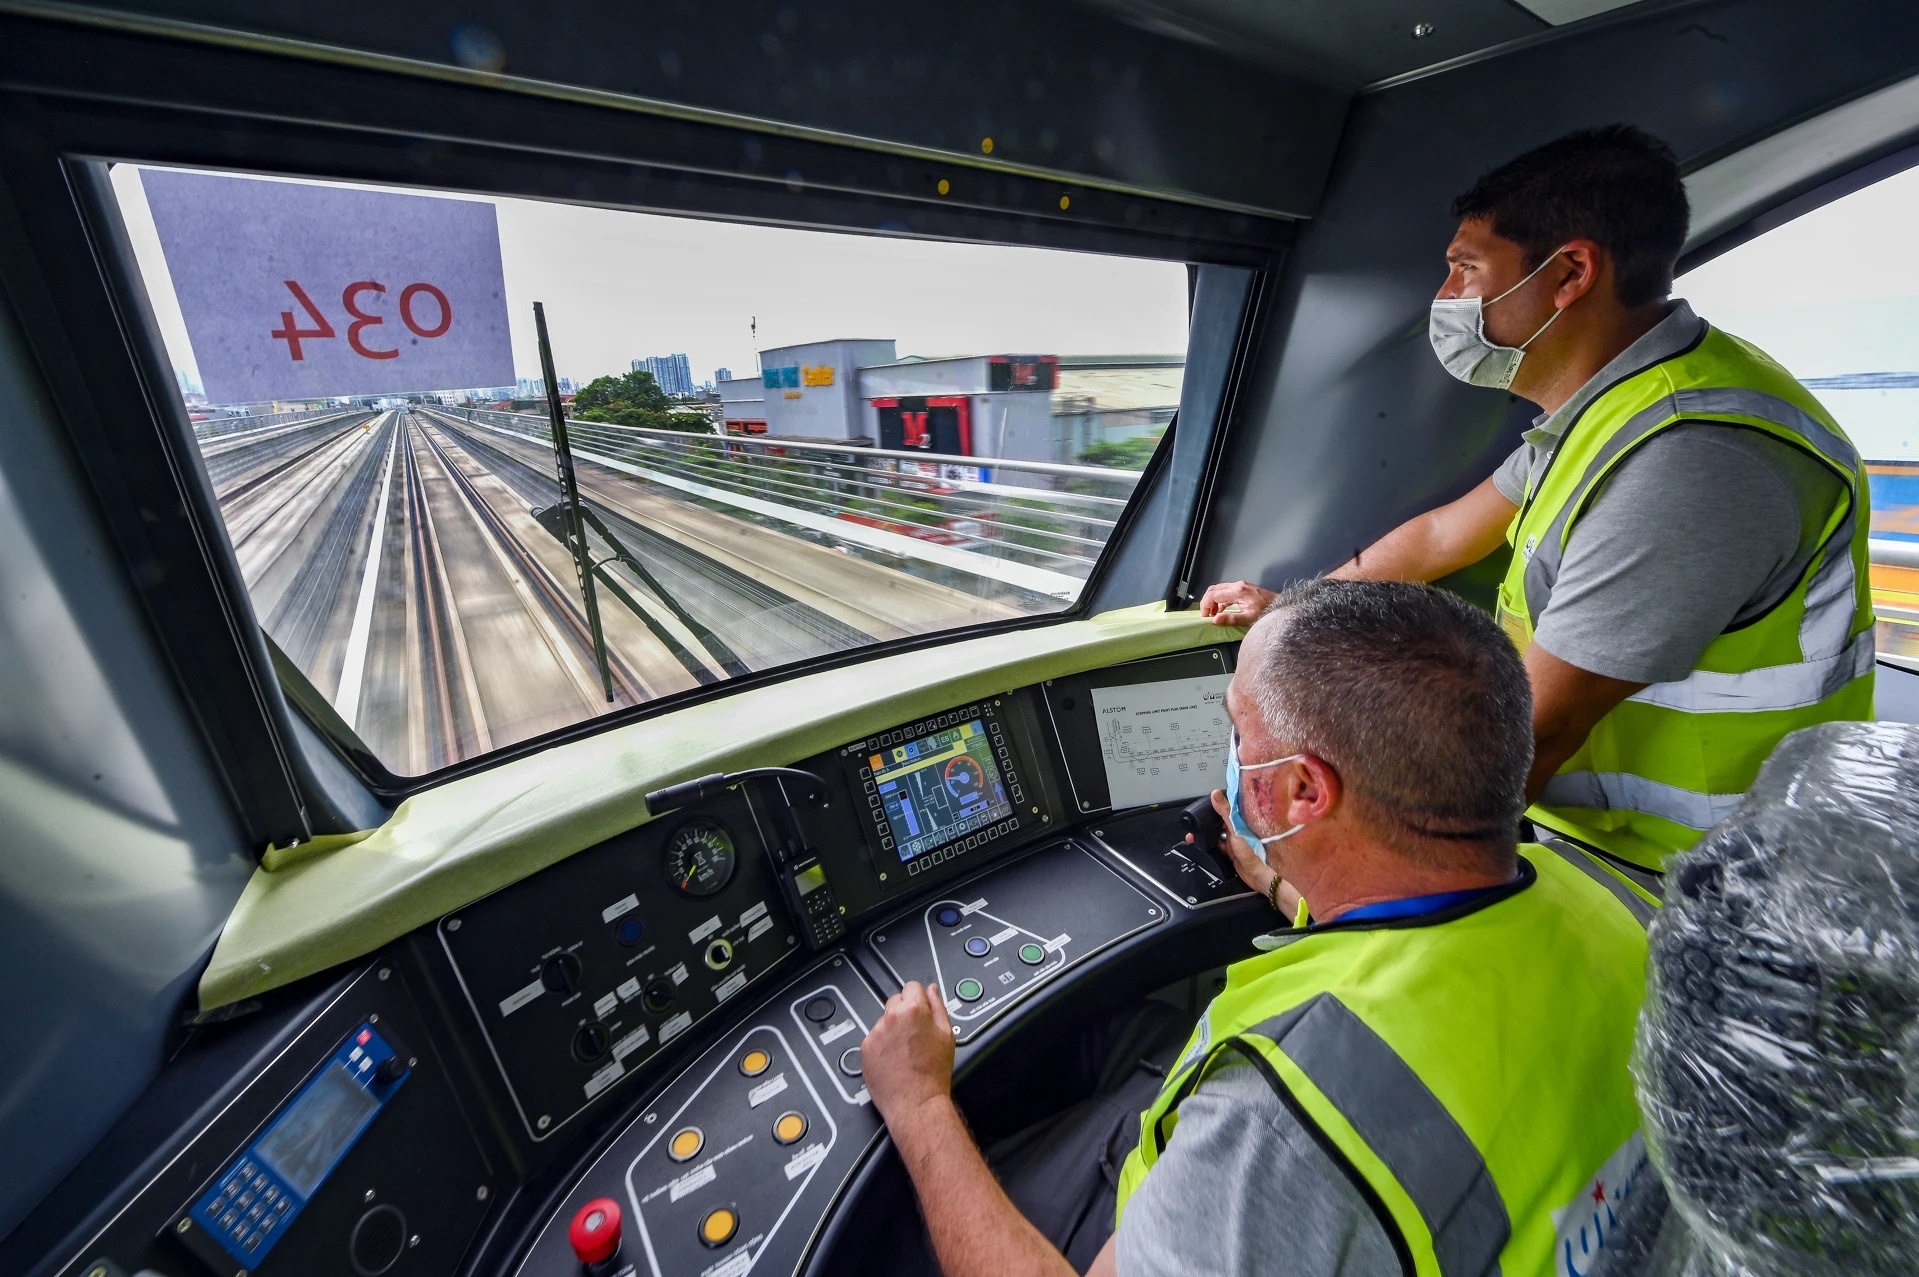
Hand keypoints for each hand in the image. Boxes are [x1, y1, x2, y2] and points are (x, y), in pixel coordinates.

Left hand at [861, 981, 956, 1128]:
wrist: (916, 1102)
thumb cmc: (933, 1073)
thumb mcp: (947, 1034)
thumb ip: (938, 1006)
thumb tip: (931, 990)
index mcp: (913, 1010)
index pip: (912, 987)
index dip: (919, 998)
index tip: (921, 1009)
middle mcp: (891, 1017)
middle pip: (895, 1000)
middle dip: (904, 1011)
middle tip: (914, 1033)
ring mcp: (875, 1033)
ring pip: (883, 1020)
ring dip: (892, 1028)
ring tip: (904, 1051)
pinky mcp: (865, 1048)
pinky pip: (873, 1038)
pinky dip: (881, 1045)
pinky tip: (892, 1059)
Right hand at [1188, 789, 1299, 913]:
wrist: (1255, 875)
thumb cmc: (1251, 850)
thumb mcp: (1235, 829)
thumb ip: (1226, 812)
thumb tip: (1215, 794)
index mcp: (1241, 821)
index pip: (1226, 808)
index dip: (1216, 805)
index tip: (1204, 802)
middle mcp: (1237, 830)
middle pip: (1219, 821)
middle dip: (1206, 821)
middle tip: (1194, 821)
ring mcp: (1233, 842)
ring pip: (1216, 834)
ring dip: (1206, 833)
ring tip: (1192, 834)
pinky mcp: (1230, 853)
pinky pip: (1217, 846)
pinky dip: (1209, 845)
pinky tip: (1200, 844)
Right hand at [1198, 580, 1276, 626]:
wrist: (1280, 605)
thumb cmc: (1266, 612)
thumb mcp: (1248, 618)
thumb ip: (1231, 619)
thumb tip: (1215, 620)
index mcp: (1238, 591)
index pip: (1214, 595)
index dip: (1205, 605)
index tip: (1204, 616)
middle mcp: (1238, 585)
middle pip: (1214, 589)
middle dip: (1207, 601)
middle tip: (1206, 614)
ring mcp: (1241, 584)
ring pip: (1219, 589)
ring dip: (1213, 600)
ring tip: (1213, 614)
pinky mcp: (1243, 587)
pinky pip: (1226, 590)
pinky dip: (1220, 599)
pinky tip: (1222, 609)